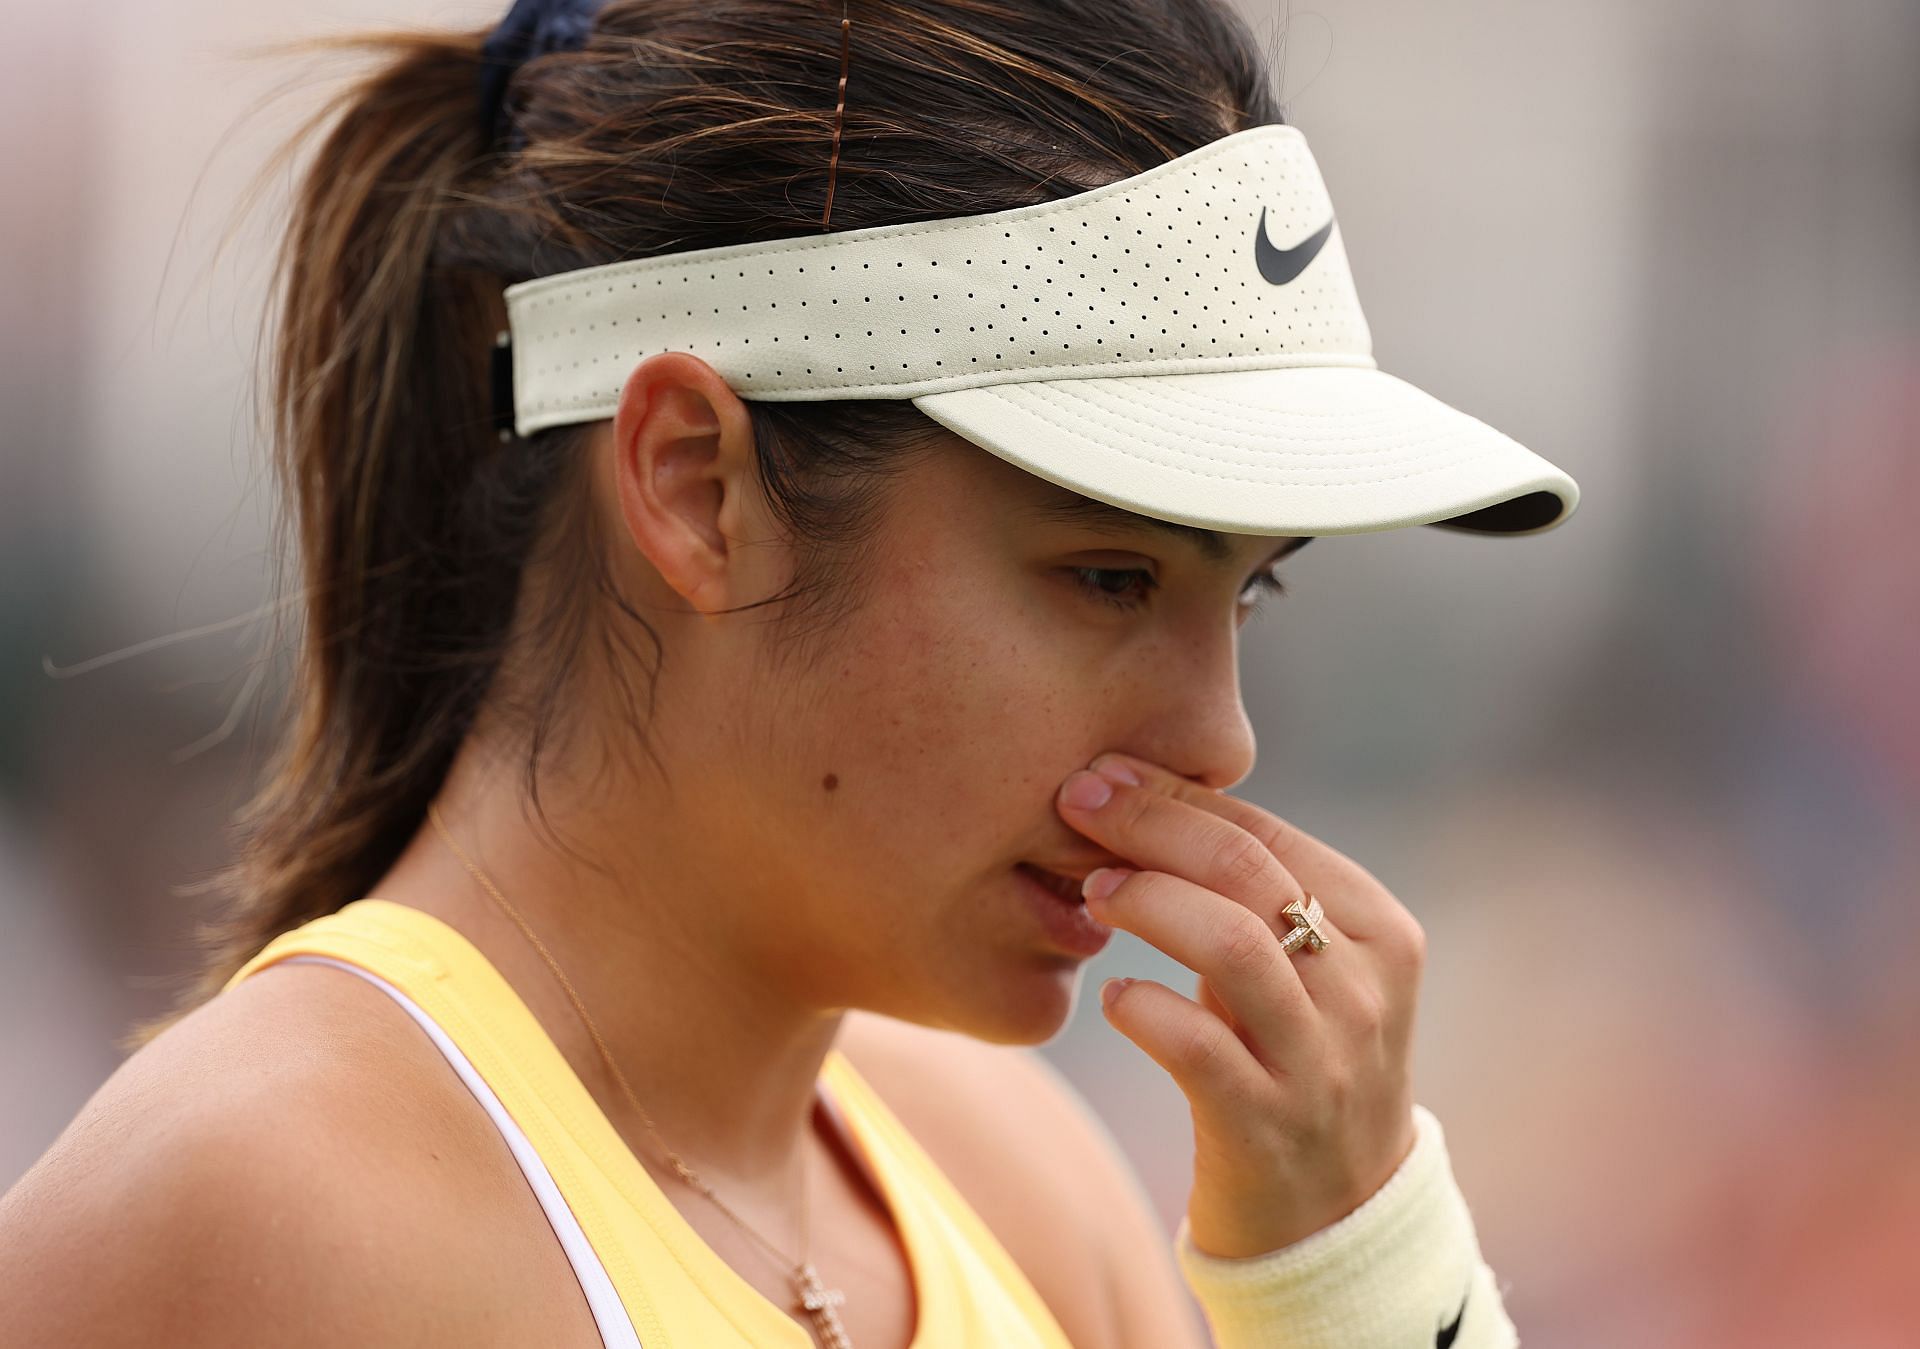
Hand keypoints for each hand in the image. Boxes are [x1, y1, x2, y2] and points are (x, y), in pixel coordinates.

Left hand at [1056, 751, 1425, 1257]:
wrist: (1337, 1218)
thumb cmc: (1294, 1060)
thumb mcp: (1305, 972)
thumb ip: (1253, 895)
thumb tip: (1139, 794)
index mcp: (1378, 931)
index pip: (1267, 834)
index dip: (1176, 796)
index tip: (1103, 775)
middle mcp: (1362, 989)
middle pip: (1246, 871)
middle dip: (1149, 825)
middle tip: (1074, 806)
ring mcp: (1321, 1061)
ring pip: (1232, 944)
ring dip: (1147, 902)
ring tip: (1092, 893)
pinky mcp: (1268, 1126)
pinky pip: (1197, 1048)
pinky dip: (1143, 1009)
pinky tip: (1114, 997)